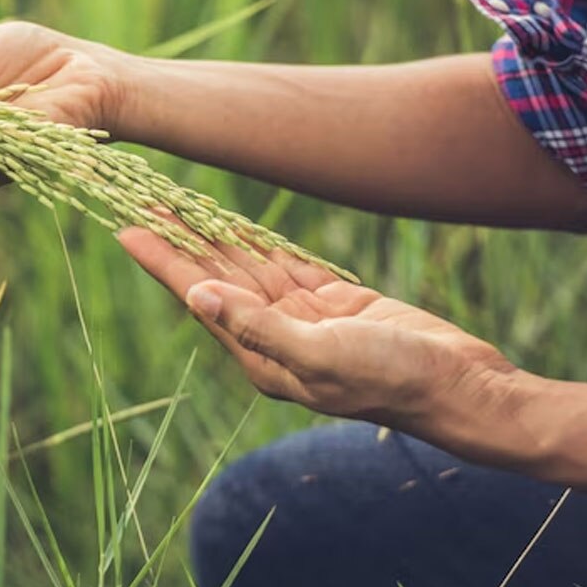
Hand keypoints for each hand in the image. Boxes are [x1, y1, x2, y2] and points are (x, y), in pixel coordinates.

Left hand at [115, 227, 517, 433]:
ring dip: (213, 236)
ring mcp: (302, 319)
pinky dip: (258, 242)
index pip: (198, 297)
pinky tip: (231, 223)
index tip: (127, 229)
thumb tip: (198, 298)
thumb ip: (258, 327)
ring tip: (177, 203)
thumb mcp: (321, 355)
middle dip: (179, 240)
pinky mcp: (332, 304)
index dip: (162, 261)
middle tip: (144, 200)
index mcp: (260, 355)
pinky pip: (284, 265)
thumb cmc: (392, 379)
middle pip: (214, 277)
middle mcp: (272, 336)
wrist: (459, 386)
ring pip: (247, 268)